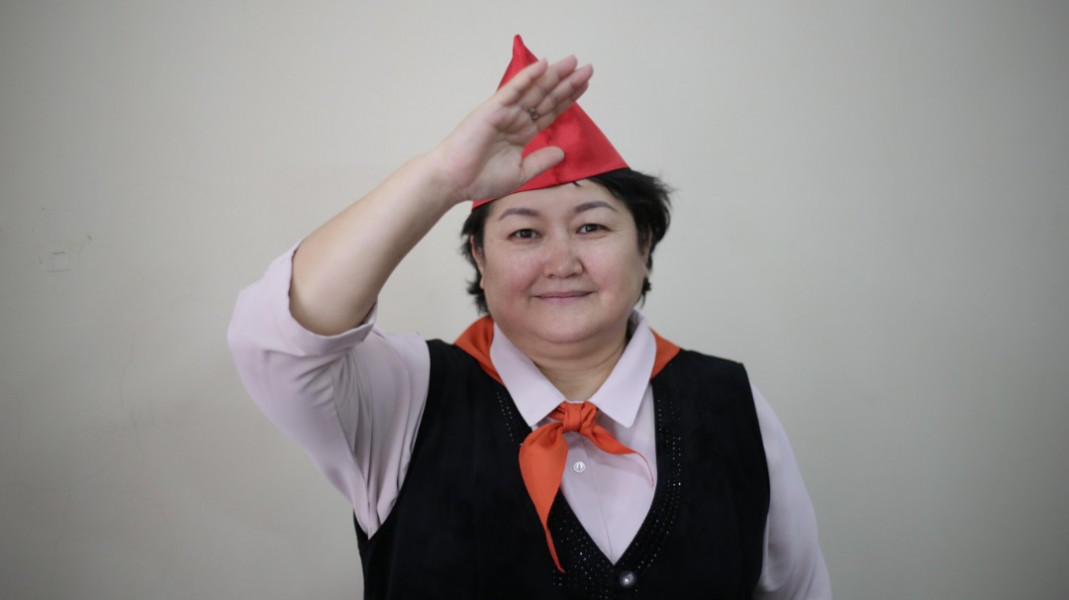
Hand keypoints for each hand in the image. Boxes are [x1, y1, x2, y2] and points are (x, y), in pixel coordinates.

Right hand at [430, 55, 593, 202]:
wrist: (454, 181)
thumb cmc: (480, 179)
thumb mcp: (520, 173)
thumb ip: (540, 162)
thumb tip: (562, 152)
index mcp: (522, 133)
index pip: (549, 111)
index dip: (567, 98)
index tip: (584, 85)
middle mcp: (515, 119)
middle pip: (546, 97)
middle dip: (567, 82)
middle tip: (587, 68)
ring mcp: (504, 112)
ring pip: (534, 90)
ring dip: (553, 75)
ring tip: (573, 62)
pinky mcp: (493, 109)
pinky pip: (514, 90)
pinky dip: (528, 77)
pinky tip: (544, 65)